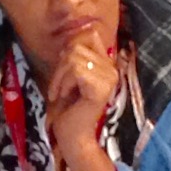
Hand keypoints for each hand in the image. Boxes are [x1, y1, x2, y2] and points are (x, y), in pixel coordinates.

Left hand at [44, 27, 116, 162]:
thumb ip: (74, 56)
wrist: (73, 136)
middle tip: (58, 86)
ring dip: (59, 76)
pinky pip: (75, 70)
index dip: (70, 45)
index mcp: (107, 65)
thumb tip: (70, 39)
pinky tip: (63, 96)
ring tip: (59, 92)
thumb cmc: (68, 108)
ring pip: (73, 57)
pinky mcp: (101, 87)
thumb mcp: (70, 76)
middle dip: (60, 65)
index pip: (90, 34)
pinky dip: (63, 83)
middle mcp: (112, 69)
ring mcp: (109, 78)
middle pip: (77, 45)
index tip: (63, 69)